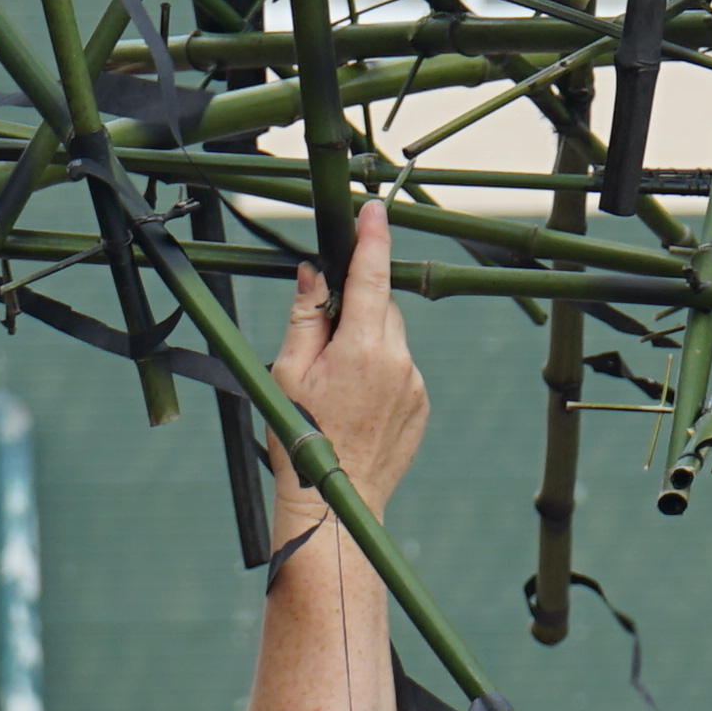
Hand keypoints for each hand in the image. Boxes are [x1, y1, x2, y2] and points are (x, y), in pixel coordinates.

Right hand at [267, 205, 425, 529]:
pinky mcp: (423, 403)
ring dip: (368, 344)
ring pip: (392, 339)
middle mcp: (398, 360)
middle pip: (382, 307)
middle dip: (357, 309)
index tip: (373, 210)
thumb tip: (314, 274)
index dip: (372, 239)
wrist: (338, 500)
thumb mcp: (288, 372)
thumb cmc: (304, 437)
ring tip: (339, 386)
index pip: (371, 277)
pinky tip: (357, 403)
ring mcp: (415, 383)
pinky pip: (402, 369)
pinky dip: (382, 371)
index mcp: (362, 348)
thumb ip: (305, 318)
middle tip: (324, 342)